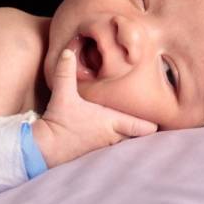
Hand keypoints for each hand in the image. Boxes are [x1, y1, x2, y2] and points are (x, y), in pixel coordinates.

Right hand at [32, 49, 157, 166]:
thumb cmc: (59, 122)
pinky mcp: (95, 151)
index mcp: (112, 121)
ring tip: (131, 118)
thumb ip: (66, 71)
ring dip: (129, 131)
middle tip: (148, 112)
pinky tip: (110, 128)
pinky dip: (116, 137)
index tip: (158, 112)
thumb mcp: (63, 93)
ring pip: (126, 139)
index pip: (144, 127)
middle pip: (139, 134)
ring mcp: (105, 145)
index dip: (154, 121)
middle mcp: (112, 135)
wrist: (46, 148)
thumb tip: (67, 51)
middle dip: (143, 125)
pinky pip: (114, 144)